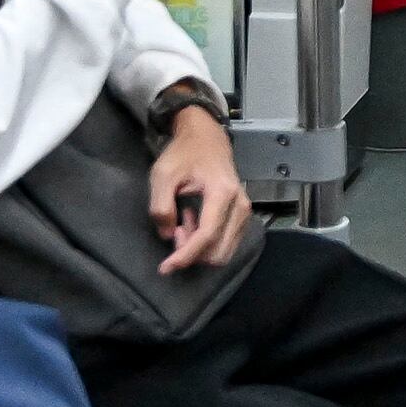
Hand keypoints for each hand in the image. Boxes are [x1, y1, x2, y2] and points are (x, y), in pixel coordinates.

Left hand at [149, 103, 254, 275]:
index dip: (185, 256)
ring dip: (198, 248)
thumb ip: (161, 207)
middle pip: (217, 251)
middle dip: (191, 252)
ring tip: (183, 223)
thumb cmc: (184, 154)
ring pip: (223, 252)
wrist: (206, 138)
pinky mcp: (242, 216)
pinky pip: (225, 243)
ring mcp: (244, 212)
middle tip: (174, 230)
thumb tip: (169, 236)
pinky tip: (193, 223)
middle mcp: (240, 205)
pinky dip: (206, 243)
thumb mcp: (163, 174)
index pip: (206, 236)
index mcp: (222, 193)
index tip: (165, 268)